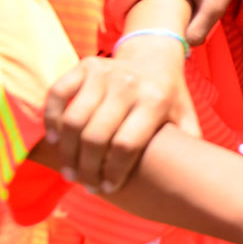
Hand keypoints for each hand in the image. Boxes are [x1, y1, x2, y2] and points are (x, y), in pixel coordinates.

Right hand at [43, 52, 200, 193]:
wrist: (154, 55)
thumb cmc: (167, 96)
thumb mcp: (184, 117)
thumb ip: (189, 145)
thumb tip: (192, 181)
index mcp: (155, 100)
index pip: (126, 145)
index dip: (113, 172)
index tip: (108, 189)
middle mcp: (129, 85)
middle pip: (96, 137)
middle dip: (87, 169)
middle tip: (86, 185)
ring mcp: (104, 73)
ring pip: (73, 120)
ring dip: (67, 152)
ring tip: (71, 172)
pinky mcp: (85, 66)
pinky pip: (57, 94)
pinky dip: (51, 119)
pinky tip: (53, 140)